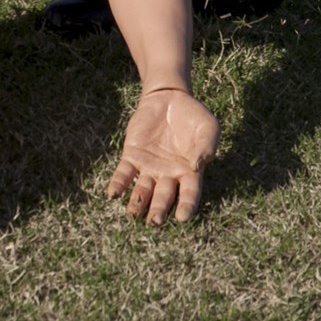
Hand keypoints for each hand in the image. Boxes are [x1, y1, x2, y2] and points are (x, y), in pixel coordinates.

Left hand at [108, 87, 219, 225]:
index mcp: (190, 173)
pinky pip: (124, 172)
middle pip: (163, 197)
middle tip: (154, 222)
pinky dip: (118, 183)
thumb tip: (197, 165)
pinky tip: (113, 194)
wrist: (170, 98)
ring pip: (143, 189)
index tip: (183, 218)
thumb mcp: (208, 128)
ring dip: (137, 202)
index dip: (187, 206)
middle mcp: (169, 175)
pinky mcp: (133, 154)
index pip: (189, 194)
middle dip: (158, 210)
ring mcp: (150, 166)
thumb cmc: (194, 117)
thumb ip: (206, 147)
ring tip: (132, 214)